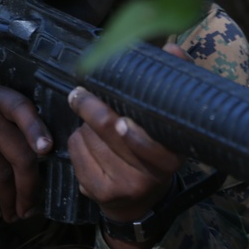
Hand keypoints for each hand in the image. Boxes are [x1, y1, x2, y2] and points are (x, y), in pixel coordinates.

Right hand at [0, 84, 51, 222]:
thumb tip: (40, 158)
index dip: (39, 132)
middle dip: (30, 186)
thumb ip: (3, 119)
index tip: (47, 152)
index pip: (24, 108)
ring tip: (14, 214)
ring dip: (10, 200)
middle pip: (19, 153)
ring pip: (0, 174)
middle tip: (32, 207)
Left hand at [67, 43, 188, 248]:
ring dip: (86, 127)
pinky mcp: (98, 193)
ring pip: (90, 140)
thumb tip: (172, 47)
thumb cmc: (155, 148)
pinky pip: (76, 153)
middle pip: (111, 133)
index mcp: (172, 159)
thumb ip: (171, 82)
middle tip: (79, 93)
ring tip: (95, 125)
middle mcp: (149, 178)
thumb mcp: (169, 121)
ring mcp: (122, 187)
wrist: (139, 201)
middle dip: (92, 109)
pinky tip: (88, 142)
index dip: (133, 132)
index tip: (121, 118)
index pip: (149, 143)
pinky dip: (77, 142)